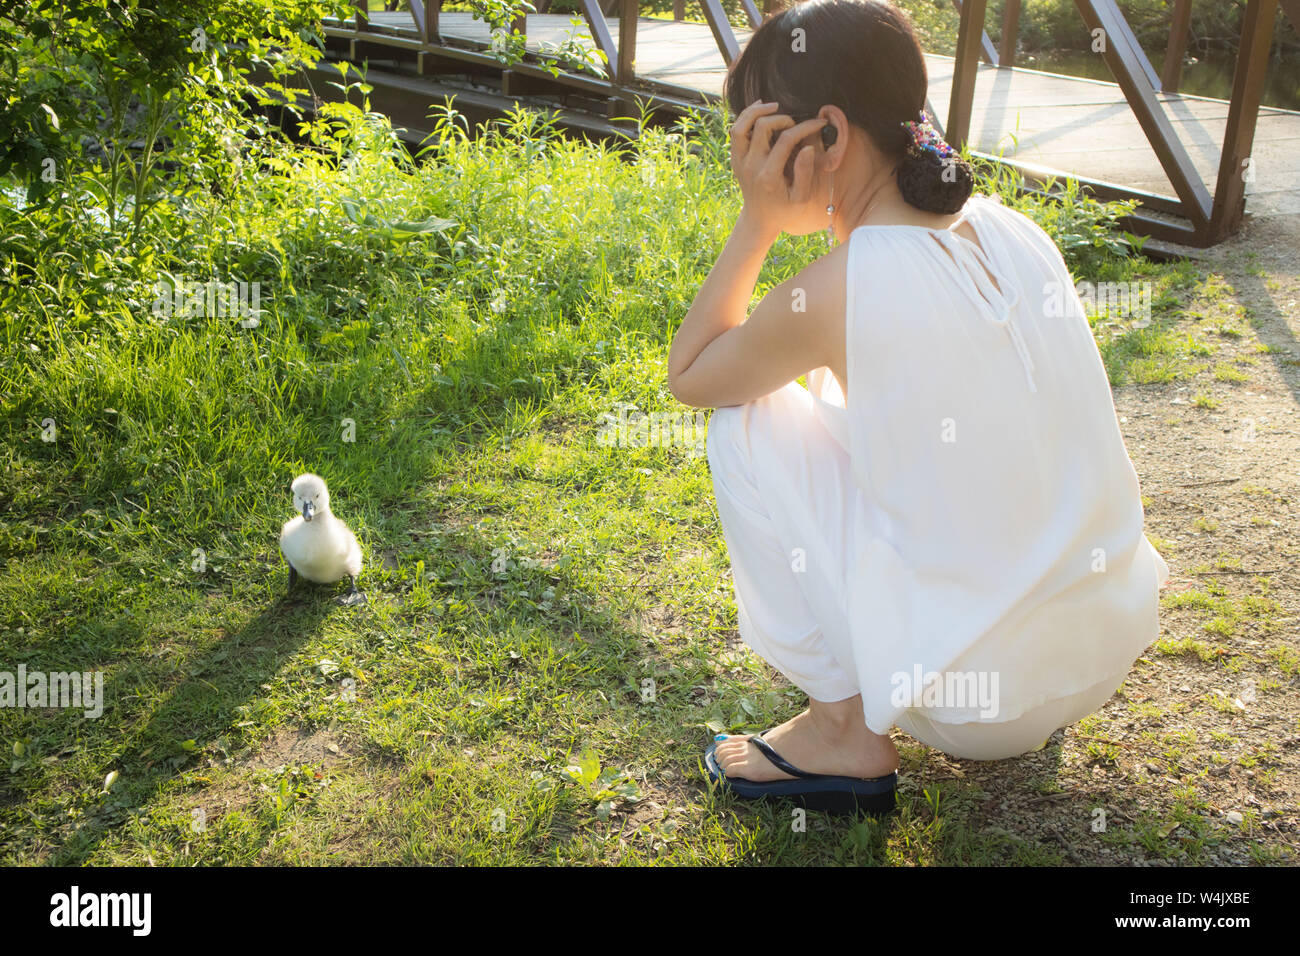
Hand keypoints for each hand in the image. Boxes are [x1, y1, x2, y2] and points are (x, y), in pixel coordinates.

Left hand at [729, 100, 826, 237]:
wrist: (760, 219)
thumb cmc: (785, 209)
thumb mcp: (801, 198)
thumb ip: (805, 173)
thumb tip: (807, 147)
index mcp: (769, 177)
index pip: (786, 140)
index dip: (805, 127)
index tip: (819, 123)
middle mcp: (751, 167)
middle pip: (762, 126)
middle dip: (783, 119)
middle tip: (795, 125)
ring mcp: (740, 162)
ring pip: (741, 125)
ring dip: (758, 111)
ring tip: (775, 106)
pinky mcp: (735, 158)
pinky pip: (736, 131)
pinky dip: (747, 116)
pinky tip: (762, 109)